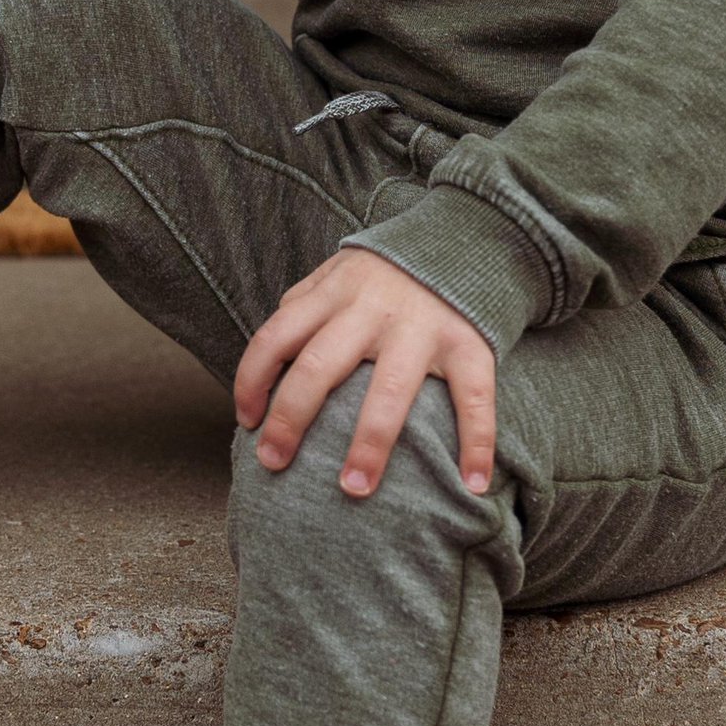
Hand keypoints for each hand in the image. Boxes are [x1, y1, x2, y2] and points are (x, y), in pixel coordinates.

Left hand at [233, 248, 497, 501]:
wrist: (465, 236)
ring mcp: (422, 327)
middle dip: (290, 420)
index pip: (275, 337)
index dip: (252, 381)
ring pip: (388, 391)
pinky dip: (477, 442)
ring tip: (354, 489)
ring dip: (369, 444)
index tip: (248, 422)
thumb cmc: (388, 274)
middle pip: (318, 367)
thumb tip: (268, 359)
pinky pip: (473, 397)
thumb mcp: (339, 273)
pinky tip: (473, 484)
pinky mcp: (469, 342)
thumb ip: (304, 306)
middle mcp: (371, 309)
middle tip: (274, 463)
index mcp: (333, 293)